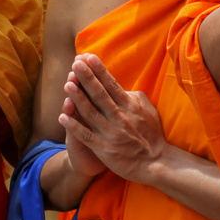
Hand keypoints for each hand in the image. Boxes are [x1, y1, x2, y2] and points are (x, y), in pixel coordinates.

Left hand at [59, 54, 170, 185]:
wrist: (156, 162)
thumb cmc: (152, 135)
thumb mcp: (149, 112)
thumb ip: (135, 98)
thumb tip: (124, 88)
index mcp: (130, 106)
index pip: (112, 85)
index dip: (100, 71)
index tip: (89, 57)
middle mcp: (120, 117)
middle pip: (100, 94)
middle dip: (87, 78)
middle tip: (76, 63)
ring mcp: (111, 133)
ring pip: (91, 113)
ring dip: (78, 98)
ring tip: (67, 84)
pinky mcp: (104, 148)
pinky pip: (86, 135)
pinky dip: (74, 126)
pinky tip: (63, 116)